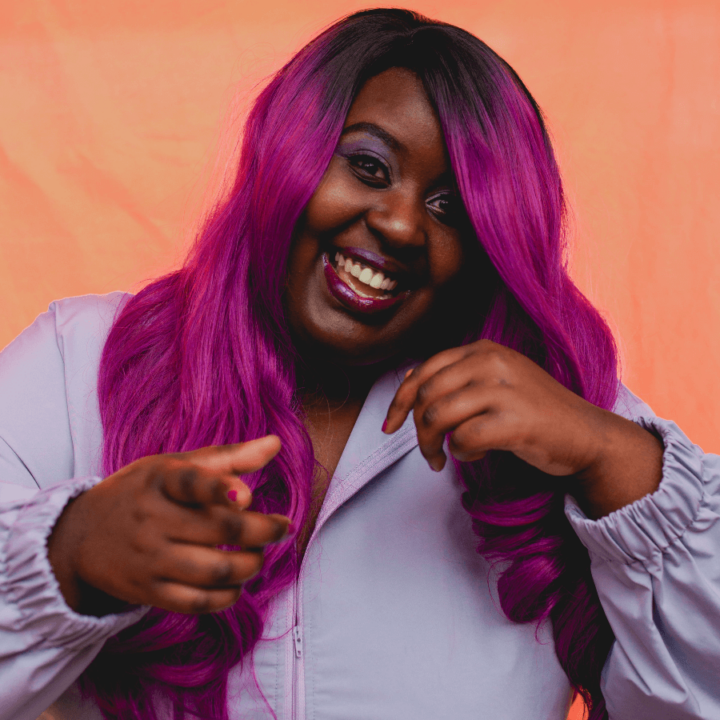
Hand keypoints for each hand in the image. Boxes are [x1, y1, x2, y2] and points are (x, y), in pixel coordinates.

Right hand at [48, 436, 290, 614]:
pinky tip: (237, 583)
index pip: (191, 482)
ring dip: (251, 565)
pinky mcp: (148, 591)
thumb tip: (276, 443)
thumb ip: (229, 458)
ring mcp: (150, 558)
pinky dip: (228, 596)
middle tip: (282, 527)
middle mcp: (153, 519)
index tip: (247, 497)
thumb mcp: (176, 465)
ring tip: (259, 555)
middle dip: (263, 531)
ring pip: (215, 570)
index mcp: (161, 480)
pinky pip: (197, 602)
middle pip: (220, 531)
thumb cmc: (144, 491)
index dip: (221, 489)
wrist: (82, 534)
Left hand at [383, 341, 662, 515]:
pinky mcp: (516, 420)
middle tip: (428, 454)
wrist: (586, 434)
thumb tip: (406, 390)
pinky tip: (478, 454)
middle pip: (426, 396)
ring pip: (437, 416)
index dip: (398, 401)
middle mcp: (490, 361)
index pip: (423, 371)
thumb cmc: (533, 412)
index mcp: (482, 350)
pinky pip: (464, 438)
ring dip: (432, 445)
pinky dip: (462, 453)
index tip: (389, 426)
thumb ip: (455, 382)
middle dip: (415, 430)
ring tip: (443, 459)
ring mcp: (504, 389)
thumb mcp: (493, 384)